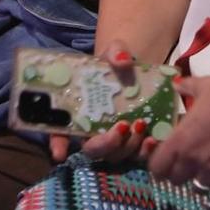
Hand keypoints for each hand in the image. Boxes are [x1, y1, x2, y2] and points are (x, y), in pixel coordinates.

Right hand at [71, 44, 160, 165]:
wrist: (138, 73)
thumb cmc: (115, 66)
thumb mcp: (114, 53)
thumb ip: (116, 53)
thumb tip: (123, 59)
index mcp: (78, 113)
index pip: (60, 132)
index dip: (57, 145)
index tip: (59, 153)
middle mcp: (93, 131)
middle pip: (93, 150)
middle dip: (105, 145)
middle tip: (121, 127)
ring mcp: (115, 141)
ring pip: (115, 156)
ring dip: (127, 147)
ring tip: (141, 126)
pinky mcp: (135, 143)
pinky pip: (137, 156)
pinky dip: (144, 152)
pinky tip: (152, 139)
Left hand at [146, 73, 209, 196]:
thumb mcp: (202, 86)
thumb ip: (185, 88)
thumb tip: (176, 85)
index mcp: (179, 140)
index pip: (156, 168)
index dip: (159, 165)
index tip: (166, 160)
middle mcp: (191, 159)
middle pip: (175, 180)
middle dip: (180, 172)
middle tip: (188, 163)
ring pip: (197, 188)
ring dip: (200, 180)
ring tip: (207, 170)